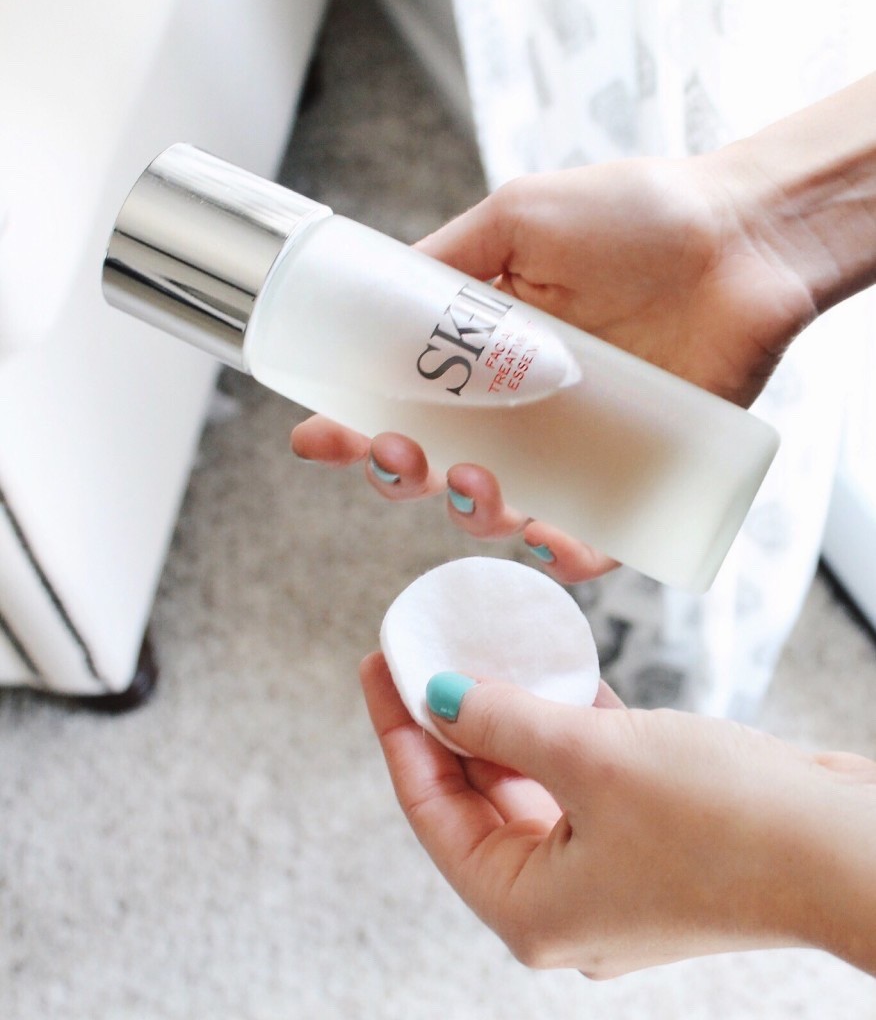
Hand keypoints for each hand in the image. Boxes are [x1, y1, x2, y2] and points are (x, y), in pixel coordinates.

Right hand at [293, 153, 814, 581]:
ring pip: (500, 512)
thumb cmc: (636, 217)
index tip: (316, 436)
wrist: (740, 239)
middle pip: (437, 467)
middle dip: (397, 476)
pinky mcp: (632, 481)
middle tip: (397, 455)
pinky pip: (589, 542)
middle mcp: (518, 411)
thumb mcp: (518, 219)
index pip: (402, 404)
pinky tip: (544, 539)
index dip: (353, 427)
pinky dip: (561, 556)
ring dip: (468, 514)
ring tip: (475, 482)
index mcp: (482, 358)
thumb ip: (448, 260)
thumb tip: (377, 287)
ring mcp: (573, 451)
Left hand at [360, 652, 875, 977]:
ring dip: (507, 723)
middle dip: (447, 725)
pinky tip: (550, 677)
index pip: (432, 813)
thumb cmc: (726, 821)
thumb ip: (504, 724)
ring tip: (475, 658)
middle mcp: (564, 902)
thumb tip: (438, 699)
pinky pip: (583, 781)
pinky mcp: (650, 840)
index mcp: (531, 910)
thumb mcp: (592, 759)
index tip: (379, 667)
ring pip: (531, 786)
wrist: (852, 850)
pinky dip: (563, 731)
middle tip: (420, 656)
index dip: (399, 732)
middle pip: (477, 800)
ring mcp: (610, 872)